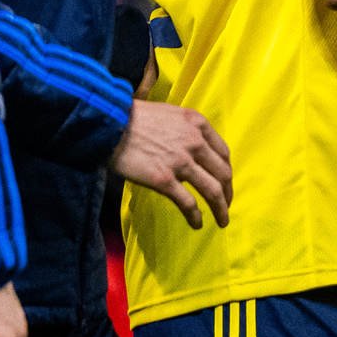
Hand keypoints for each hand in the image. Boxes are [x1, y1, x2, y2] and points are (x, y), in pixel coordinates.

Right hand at [112, 99, 232, 228]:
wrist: (109, 122)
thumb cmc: (135, 117)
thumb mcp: (169, 113)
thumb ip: (186, 129)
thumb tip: (194, 148)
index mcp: (197, 123)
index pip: (223, 152)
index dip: (226, 171)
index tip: (224, 182)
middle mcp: (194, 142)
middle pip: (223, 173)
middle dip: (227, 192)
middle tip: (226, 205)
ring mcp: (181, 162)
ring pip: (212, 190)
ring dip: (221, 209)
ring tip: (222, 220)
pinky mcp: (164, 180)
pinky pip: (189, 203)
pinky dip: (196, 216)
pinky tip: (197, 223)